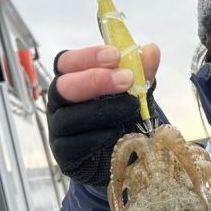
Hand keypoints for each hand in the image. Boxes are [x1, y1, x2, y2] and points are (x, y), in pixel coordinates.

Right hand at [46, 44, 160, 186]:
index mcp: (71, 80)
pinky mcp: (63, 154)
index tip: (115, 55)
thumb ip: (141, 74)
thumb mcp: (134, 94)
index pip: (66, 61)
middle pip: (63, 86)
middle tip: (127, 79)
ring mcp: (58, 129)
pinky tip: (117, 132)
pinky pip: (75, 144)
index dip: (87, 56)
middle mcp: (59, 103)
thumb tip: (152, 50)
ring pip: (70, 116)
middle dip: (95, 80)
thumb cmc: (120, 119)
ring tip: (132, 107)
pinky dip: (99, 136)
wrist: (121, 160)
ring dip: (104, 110)